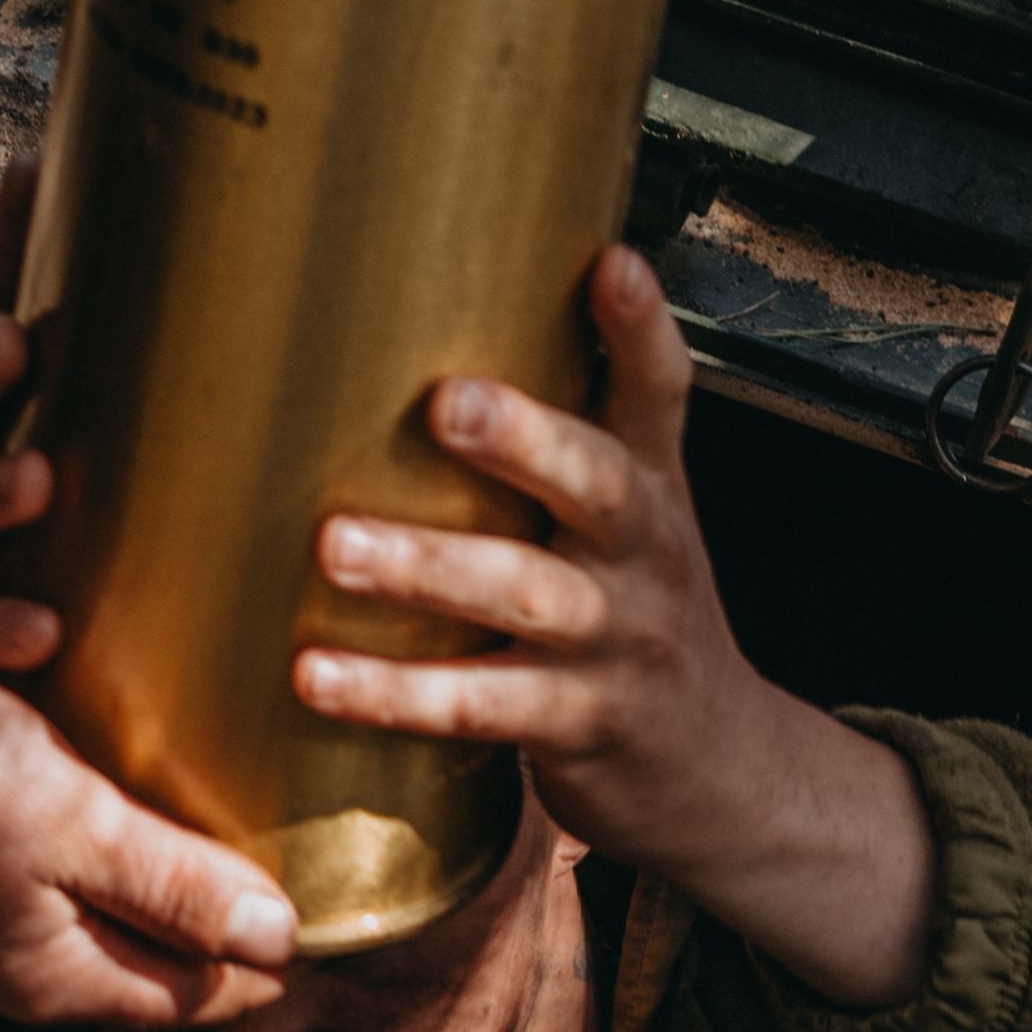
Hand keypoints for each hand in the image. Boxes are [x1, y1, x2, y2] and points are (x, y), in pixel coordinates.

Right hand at [0, 632, 294, 1029]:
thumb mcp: (70, 822)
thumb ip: (174, 884)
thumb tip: (278, 940)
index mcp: (51, 977)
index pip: (197, 994)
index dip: (269, 954)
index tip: (330, 906)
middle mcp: (8, 976)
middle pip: (147, 968)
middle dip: (218, 931)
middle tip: (288, 868)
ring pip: (94, 930)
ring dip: (155, 895)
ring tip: (215, 838)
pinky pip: (44, 891)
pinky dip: (95, 866)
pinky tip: (112, 811)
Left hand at [295, 246, 938, 1006]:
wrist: (715, 767)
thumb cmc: (632, 620)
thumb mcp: (626, 525)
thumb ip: (556, 443)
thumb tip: (426, 346)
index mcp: (649, 489)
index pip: (659, 394)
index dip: (640, 330)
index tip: (610, 264)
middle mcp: (642, 555)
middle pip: (600, 484)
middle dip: (527, 440)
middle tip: (448, 401)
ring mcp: (615, 642)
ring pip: (531, 596)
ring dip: (431, 568)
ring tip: (337, 545)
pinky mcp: (577, 723)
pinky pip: (483, 706)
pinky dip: (396, 692)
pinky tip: (317, 675)